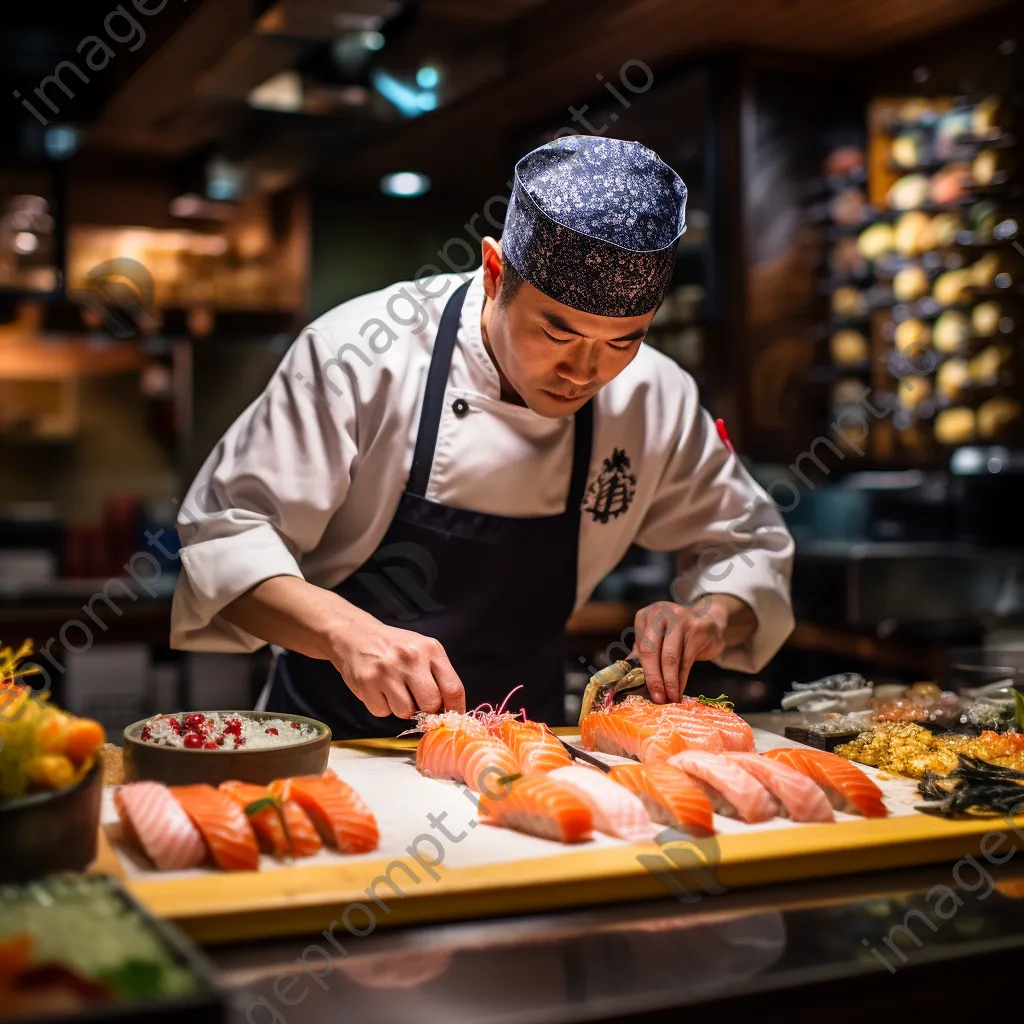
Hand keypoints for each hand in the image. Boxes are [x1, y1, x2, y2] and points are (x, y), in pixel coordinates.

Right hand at [332, 621, 465, 718]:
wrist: (356, 635)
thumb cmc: (394, 647)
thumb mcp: (422, 650)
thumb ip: (438, 676)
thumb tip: (449, 710)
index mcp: (430, 650)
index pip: (453, 688)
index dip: (455, 708)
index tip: (451, 716)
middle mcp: (410, 658)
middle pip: (431, 704)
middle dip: (426, 710)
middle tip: (417, 701)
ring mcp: (387, 670)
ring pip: (405, 712)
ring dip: (401, 708)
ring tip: (394, 690)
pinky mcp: (367, 682)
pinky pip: (382, 712)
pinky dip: (382, 706)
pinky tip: (378, 689)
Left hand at [632, 599, 731, 703]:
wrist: (710, 620)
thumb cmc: (679, 632)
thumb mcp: (658, 635)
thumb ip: (644, 650)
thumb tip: (629, 674)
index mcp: (647, 615)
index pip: (641, 647)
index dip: (641, 670)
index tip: (641, 690)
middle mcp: (662, 613)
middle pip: (652, 651)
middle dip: (654, 678)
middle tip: (657, 698)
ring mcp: (680, 620)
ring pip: (670, 658)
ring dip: (669, 682)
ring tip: (669, 698)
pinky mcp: (697, 630)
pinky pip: (686, 661)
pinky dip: (682, 680)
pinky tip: (679, 691)